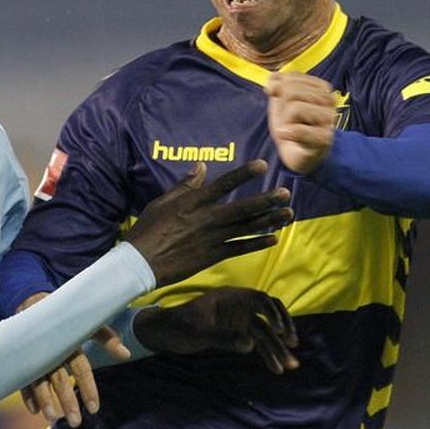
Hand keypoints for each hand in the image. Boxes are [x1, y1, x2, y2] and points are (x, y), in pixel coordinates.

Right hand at [15, 292, 130, 427]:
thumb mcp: (88, 323)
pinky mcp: (22, 358)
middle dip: (67, 400)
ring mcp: (34, 354)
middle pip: (59, 377)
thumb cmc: (67, 317)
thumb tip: (126, 355)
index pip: (81, 367)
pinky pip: (23, 377)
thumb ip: (106, 337)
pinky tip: (33, 410)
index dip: (88, 387)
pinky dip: (27, 393)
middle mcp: (51, 349)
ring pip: (39, 379)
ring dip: (45, 399)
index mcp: (69, 340)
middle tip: (75, 423)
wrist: (34, 301)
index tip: (94, 409)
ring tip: (51, 418)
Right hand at [125, 160, 291, 286]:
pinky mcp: (212, 256)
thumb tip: (202, 167)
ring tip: (288, 214)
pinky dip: (256, 243)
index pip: (223, 185)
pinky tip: (273, 239)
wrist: (141, 262)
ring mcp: (211, 239)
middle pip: (243, 208)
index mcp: (193, 202)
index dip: (243, 174)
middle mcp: (206, 219)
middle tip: (286, 194)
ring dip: (269, 221)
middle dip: (266, 201)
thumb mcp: (162, 202)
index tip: (262, 165)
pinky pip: (239, 248)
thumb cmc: (148, 229)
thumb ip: (185, 185)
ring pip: (246, 228)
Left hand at [134, 288, 299, 373]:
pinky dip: (266, 354)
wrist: (165, 333)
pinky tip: (276, 368)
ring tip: (288, 367)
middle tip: (292, 353)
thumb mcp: (198, 332)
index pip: (259, 299)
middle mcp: (239, 307)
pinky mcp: (237, 334)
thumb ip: (223, 337)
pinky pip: (257, 343)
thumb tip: (250, 343)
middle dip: (281, 337)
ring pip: (264, 334)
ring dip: (277, 349)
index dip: (274, 313)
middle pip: (267, 319)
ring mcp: (239, 320)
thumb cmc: (178, 326)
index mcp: (230, 297)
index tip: (282, 331)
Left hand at [265, 71, 336, 173]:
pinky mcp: (325, 138)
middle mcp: (329, 100)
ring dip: (285, 122)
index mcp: (321, 87)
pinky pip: (299, 130)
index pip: (291, 78)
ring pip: (295, 108)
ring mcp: (329, 119)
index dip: (278, 90)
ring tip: (292, 129)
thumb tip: (273, 81)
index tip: (282, 103)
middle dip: (281, 108)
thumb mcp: (280, 101)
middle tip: (288, 120)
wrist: (299, 154)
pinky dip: (288, 133)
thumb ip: (277, 84)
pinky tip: (288, 136)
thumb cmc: (292, 125)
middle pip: (290, 92)